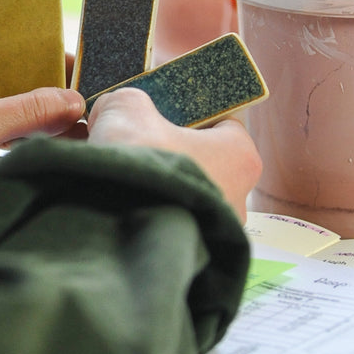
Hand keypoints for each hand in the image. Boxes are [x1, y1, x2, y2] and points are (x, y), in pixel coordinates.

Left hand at [0, 38, 85, 253]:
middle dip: (43, 101)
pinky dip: (16, 163)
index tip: (77, 71)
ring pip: (1, 127)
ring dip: (33, 135)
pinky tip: (48, 164)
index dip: (38, 57)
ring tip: (80, 138)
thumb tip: (72, 102)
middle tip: (87, 109)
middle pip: (6, 89)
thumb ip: (24, 113)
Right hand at [86, 88, 261, 220]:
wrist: (117, 228)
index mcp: (241, 155)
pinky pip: (172, 221)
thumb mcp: (126, 111)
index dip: (190, 113)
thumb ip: (126, 101)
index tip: (161, 113)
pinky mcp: (194, 252)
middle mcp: (240, 197)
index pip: (222, 122)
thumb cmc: (139, 165)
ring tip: (123, 174)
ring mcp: (217, 230)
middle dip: (171, 150)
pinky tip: (122, 200)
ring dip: (158, 183)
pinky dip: (151, 210)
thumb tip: (113, 110)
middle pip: (204, 159)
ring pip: (185, 192)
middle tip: (136, 142)